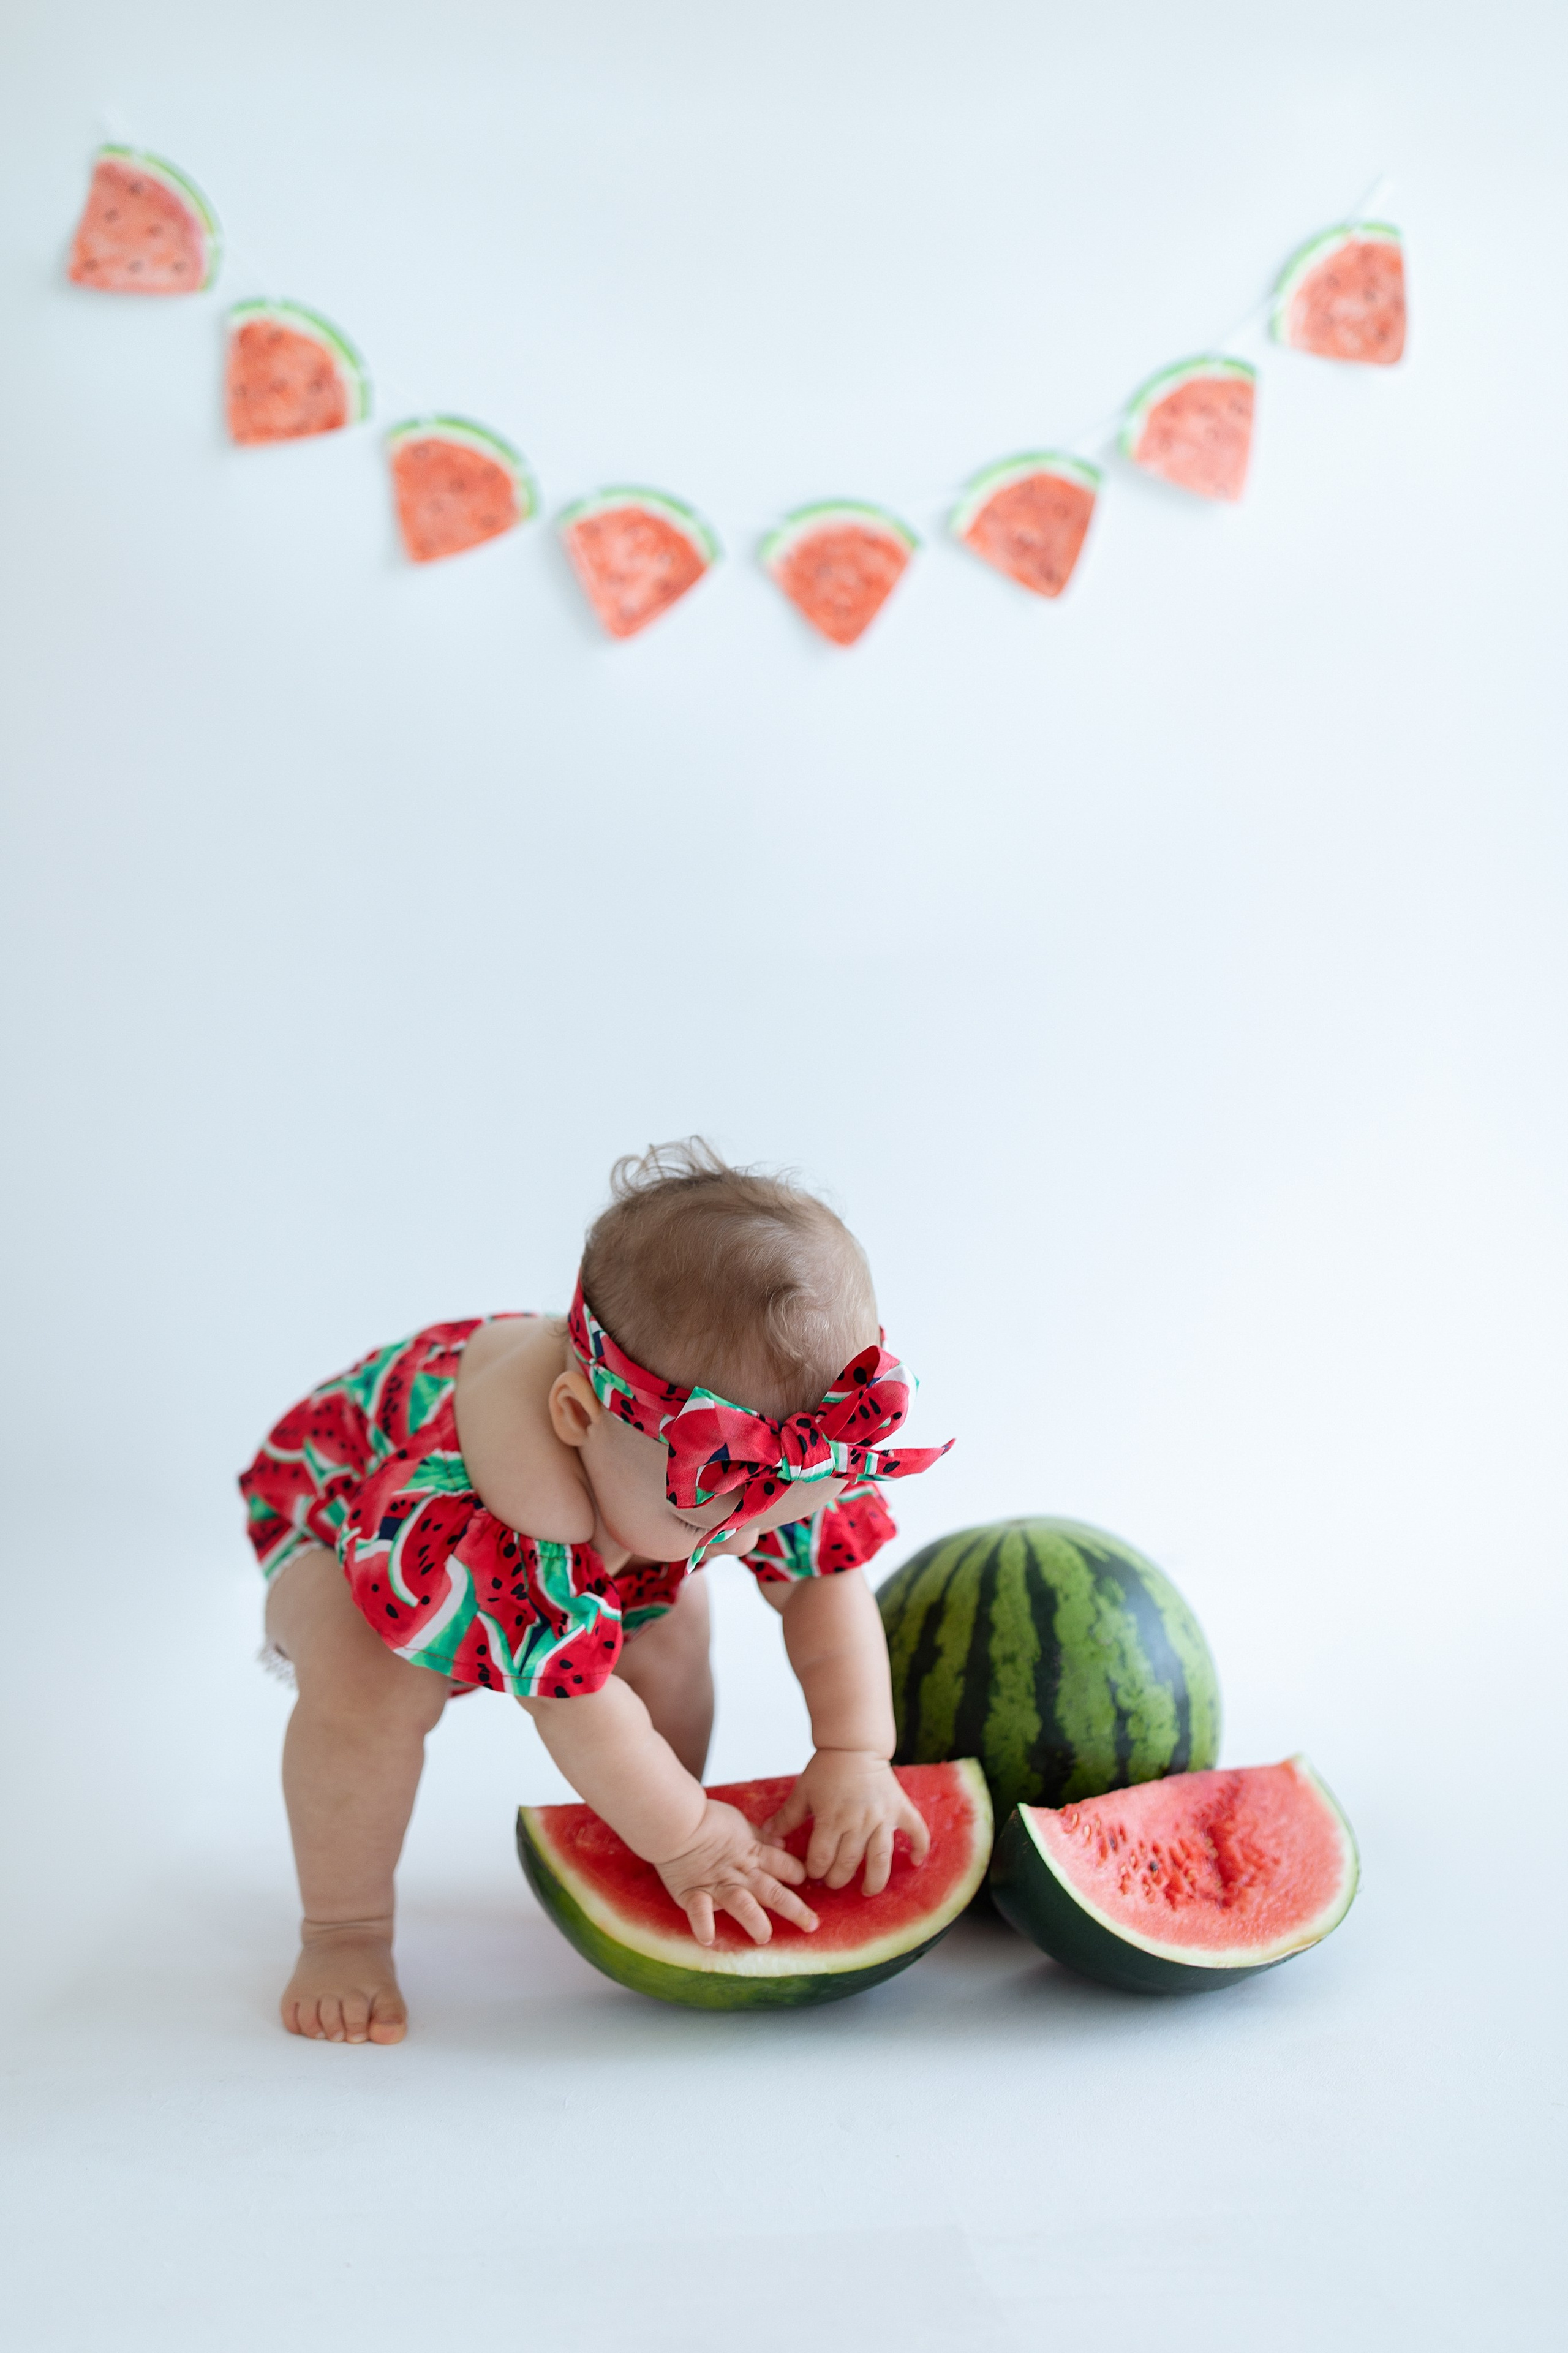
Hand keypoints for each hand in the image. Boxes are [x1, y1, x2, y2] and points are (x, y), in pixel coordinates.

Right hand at [655, 1800, 819, 1948]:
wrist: (675, 1819)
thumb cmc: (706, 1818)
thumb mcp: (740, 1823)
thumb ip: (760, 1838)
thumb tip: (781, 1844)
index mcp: (752, 1853)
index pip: (782, 1865)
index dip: (796, 1872)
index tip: (806, 1880)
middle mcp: (739, 1872)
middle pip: (772, 1891)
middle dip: (794, 1909)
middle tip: (811, 1924)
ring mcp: (717, 1884)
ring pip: (743, 1904)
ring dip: (756, 1920)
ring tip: (764, 1936)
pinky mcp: (693, 1892)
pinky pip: (699, 1911)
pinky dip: (704, 1924)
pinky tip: (709, 1938)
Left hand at [762, 1750, 931, 1894]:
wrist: (854, 1745)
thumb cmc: (826, 1768)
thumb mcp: (802, 1791)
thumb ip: (787, 1816)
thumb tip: (766, 1835)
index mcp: (831, 1818)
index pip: (822, 1857)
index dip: (815, 1870)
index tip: (812, 1872)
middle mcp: (858, 1822)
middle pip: (848, 1863)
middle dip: (838, 1878)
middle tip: (833, 1881)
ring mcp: (881, 1817)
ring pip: (881, 1858)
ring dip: (874, 1879)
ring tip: (867, 1890)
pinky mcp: (899, 1809)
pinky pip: (916, 1830)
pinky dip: (919, 1847)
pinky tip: (917, 1862)